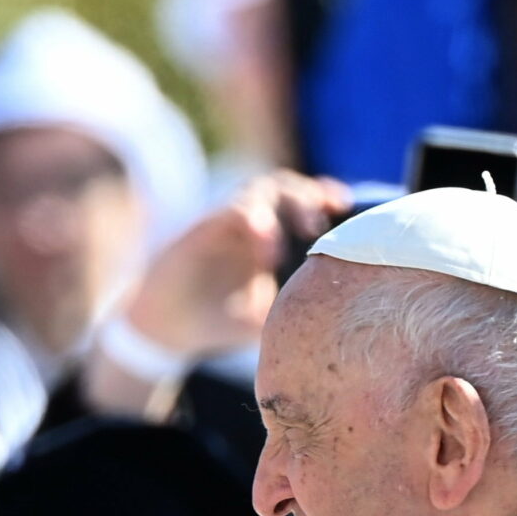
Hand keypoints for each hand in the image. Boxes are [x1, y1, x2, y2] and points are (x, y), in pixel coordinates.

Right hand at [127, 173, 353, 357]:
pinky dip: (255, 221)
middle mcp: (250, 222)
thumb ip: (298, 307)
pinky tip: (268, 249)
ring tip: (305, 230)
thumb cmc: (221, 320)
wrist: (168, 329)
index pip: (303, 202)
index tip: (348, 208)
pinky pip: (232, 211)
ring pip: (261, 189)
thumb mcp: (269, 317)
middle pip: (286, 186)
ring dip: (286, 203)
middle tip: (323, 224)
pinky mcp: (202, 230)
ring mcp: (225, 224)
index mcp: (270, 236)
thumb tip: (340, 313)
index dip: (326, 198)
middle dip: (310, 196)